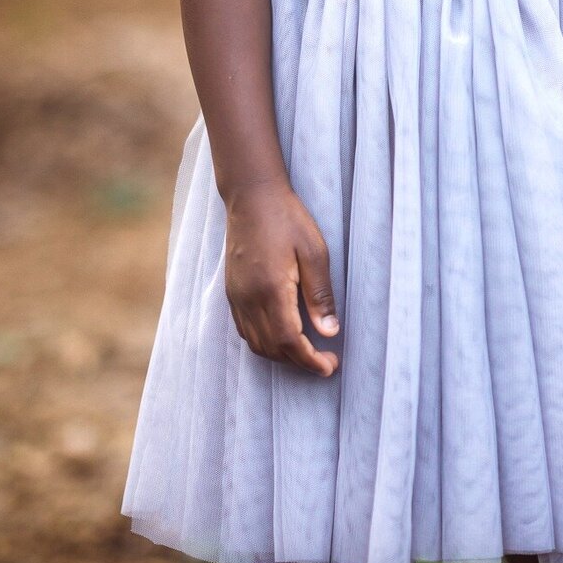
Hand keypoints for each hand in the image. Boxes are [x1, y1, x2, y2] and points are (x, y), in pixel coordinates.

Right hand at [223, 176, 339, 376]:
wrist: (252, 196)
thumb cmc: (287, 218)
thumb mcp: (314, 252)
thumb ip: (320, 294)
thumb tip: (329, 331)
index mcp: (271, 290)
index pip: (289, 342)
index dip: (310, 360)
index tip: (330, 366)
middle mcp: (248, 299)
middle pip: (271, 349)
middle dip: (299, 362)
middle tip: (325, 362)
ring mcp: (236, 296)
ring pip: (256, 343)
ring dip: (281, 355)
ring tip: (306, 353)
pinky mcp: (231, 291)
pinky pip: (244, 330)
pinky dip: (264, 343)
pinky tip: (281, 336)